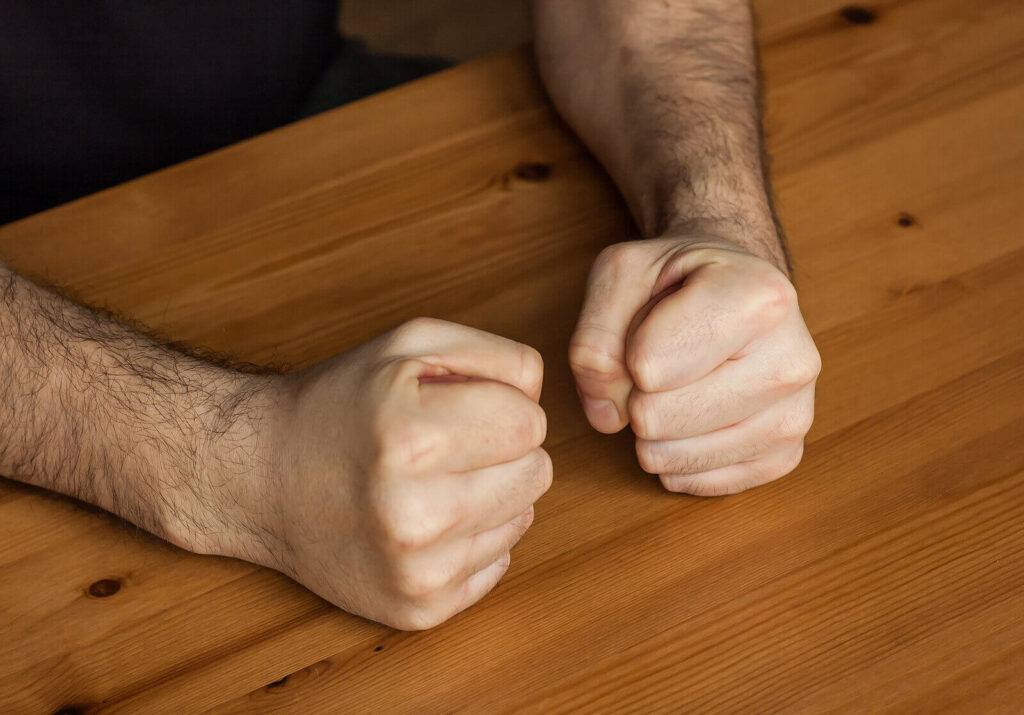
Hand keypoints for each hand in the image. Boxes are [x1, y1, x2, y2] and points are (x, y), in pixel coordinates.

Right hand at [226, 318, 549, 629]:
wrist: (261, 478)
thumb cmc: (340, 403)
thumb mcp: (409, 345)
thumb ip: (495, 356)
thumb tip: (542, 399)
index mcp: (413, 440)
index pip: (532, 422)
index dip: (500, 407)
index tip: (457, 410)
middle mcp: (417, 515)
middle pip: (537, 473)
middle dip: (501, 451)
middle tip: (444, 446)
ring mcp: (418, 571)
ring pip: (523, 518)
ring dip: (490, 496)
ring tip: (429, 482)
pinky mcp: (419, 609)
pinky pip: (498, 563)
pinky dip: (471, 539)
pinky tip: (424, 522)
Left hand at [569, 235, 819, 495]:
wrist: (739, 290)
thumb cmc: (678, 279)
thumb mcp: (622, 273)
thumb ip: (595, 336)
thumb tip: (608, 416)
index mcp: (759, 296)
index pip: (647, 366)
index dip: (626, 352)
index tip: (652, 324)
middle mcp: (793, 359)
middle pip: (657, 418)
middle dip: (637, 394)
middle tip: (661, 360)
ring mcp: (795, 414)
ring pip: (675, 458)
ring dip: (653, 431)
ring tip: (675, 386)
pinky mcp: (785, 454)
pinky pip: (699, 482)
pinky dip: (676, 458)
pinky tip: (687, 420)